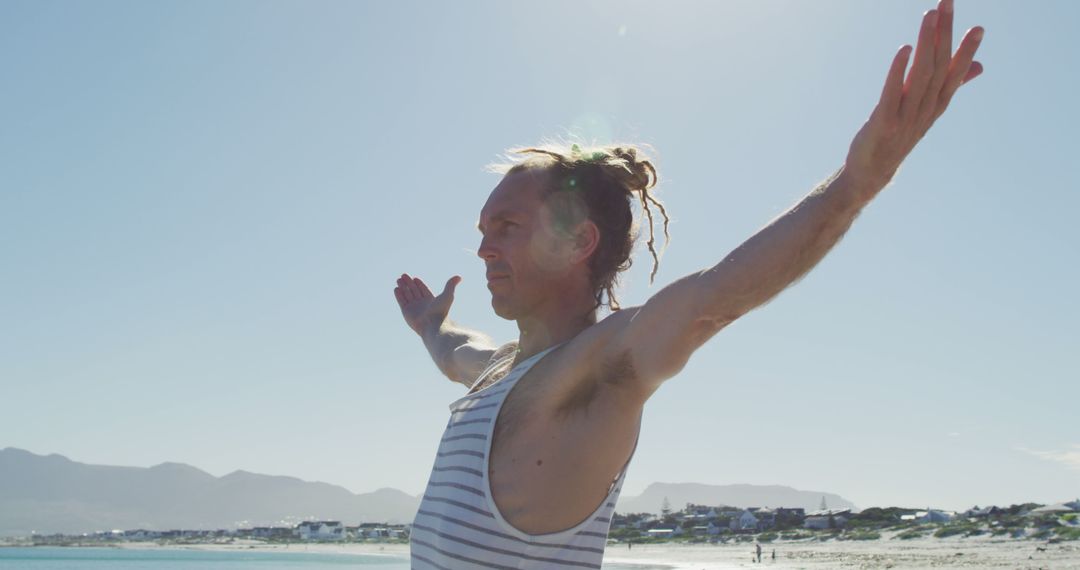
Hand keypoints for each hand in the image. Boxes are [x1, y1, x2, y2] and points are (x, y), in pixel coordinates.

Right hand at [394, 273, 460, 336]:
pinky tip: (396, 288)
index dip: (419, 284)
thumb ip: (450, 285)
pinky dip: (399, 295)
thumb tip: (459, 277)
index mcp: (430, 301)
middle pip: (414, 291)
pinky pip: (401, 301)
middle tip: (404, 275)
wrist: (433, 325)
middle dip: (409, 283)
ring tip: (399, 279)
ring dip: (403, 287)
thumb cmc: (441, 311)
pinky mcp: (406, 312)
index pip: (423, 290)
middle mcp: (421, 304)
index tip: (415, 278)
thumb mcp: (448, 295)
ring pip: (407, 295)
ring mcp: (413, 308)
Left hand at [844, 0, 984, 194]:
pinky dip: (899, 70)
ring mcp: (906, 117)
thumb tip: (980, 65)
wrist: (872, 171)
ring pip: (920, 75)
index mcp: (937, 104)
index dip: (967, 51)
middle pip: (938, 66)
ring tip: (929, 16)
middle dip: (944, 34)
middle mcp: (926, 109)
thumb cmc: (899, 136)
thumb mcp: (927, 110)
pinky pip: (893, 93)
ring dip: (926, 43)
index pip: (955, 73)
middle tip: (946, 3)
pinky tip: (904, 49)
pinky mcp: (883, 122)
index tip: (979, 27)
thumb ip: (951, 85)